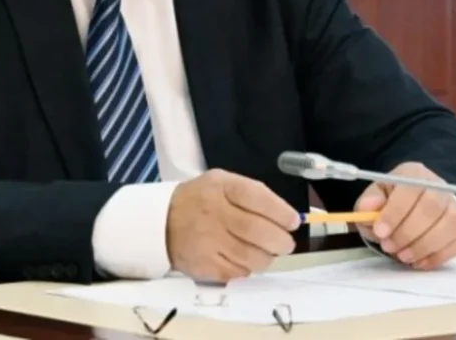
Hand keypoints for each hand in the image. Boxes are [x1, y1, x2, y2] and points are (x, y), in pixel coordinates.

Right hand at [167, 169, 299, 282]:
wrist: (162, 222)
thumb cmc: (202, 200)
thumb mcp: (222, 183)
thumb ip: (253, 194)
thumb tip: (288, 217)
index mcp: (221, 187)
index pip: (257, 198)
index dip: (281, 212)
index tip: (293, 221)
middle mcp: (213, 213)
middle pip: (257, 231)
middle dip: (280, 240)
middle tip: (286, 243)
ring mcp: (207, 242)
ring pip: (251, 257)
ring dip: (267, 258)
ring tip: (266, 252)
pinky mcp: (203, 266)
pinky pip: (237, 273)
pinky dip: (247, 269)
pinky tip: (244, 259)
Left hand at [355, 162, 455, 270]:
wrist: (414, 210)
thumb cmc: (391, 204)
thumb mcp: (374, 199)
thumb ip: (368, 203)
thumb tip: (367, 207)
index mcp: (414, 173)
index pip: (410, 188)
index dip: (395, 212)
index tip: (380, 231)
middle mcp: (439, 186)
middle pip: (431, 207)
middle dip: (407, 232)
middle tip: (389, 246)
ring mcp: (454, 207)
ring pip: (448, 225)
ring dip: (423, 246)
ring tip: (402, 256)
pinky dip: (437, 256)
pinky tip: (419, 261)